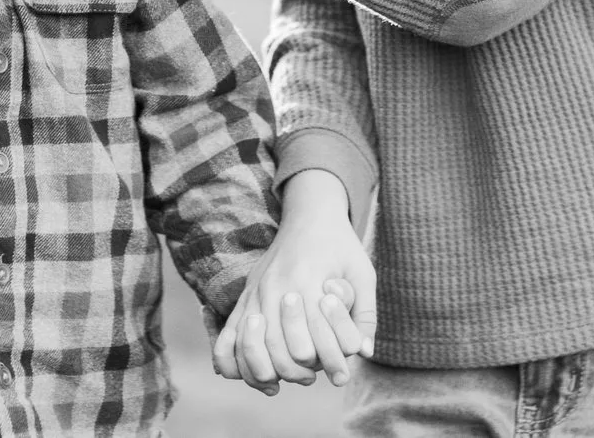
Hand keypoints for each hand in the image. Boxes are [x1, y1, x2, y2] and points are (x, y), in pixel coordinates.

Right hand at [213, 172, 375, 391]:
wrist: (310, 213)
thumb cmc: (340, 245)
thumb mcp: (363, 273)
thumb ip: (365, 314)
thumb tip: (364, 352)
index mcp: (305, 282)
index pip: (312, 342)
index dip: (330, 364)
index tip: (342, 376)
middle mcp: (275, 289)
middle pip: (280, 352)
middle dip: (301, 372)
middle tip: (316, 376)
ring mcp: (255, 293)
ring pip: (251, 350)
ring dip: (270, 373)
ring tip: (288, 380)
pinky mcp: (244, 297)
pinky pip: (227, 338)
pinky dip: (237, 364)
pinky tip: (260, 375)